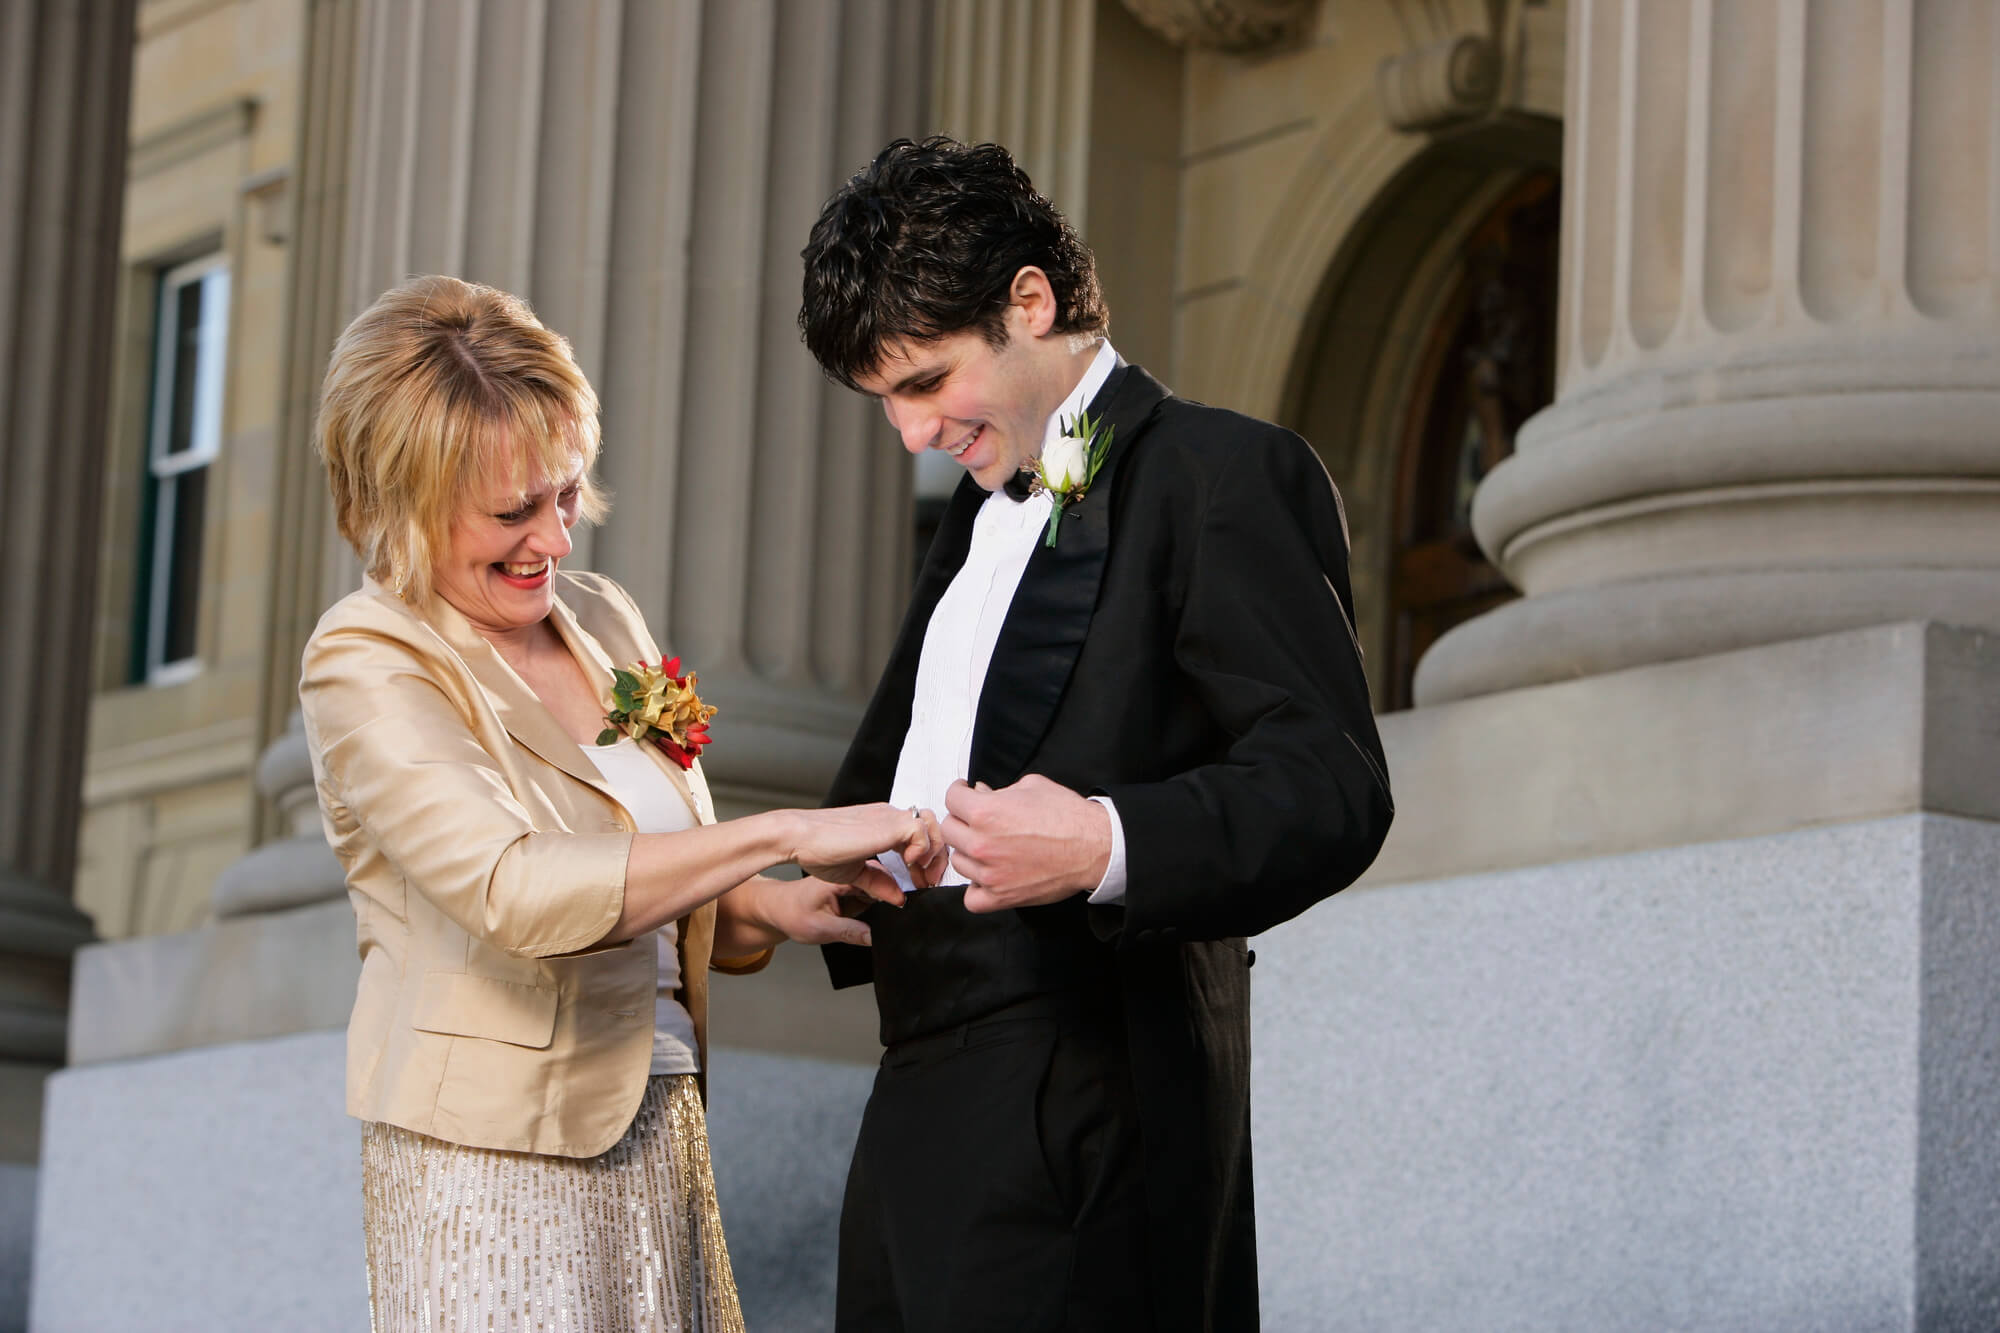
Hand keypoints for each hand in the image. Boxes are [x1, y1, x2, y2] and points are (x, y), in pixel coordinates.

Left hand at [757, 875, 890, 946]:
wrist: (778, 909)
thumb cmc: (792, 914)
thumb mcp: (819, 928)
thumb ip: (849, 932)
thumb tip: (874, 937)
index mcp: (840, 877)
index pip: (875, 879)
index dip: (891, 893)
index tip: (902, 907)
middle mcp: (849, 875)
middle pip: (883, 880)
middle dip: (895, 894)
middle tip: (901, 915)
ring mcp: (853, 882)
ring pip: (882, 888)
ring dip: (890, 899)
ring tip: (894, 916)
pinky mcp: (854, 890)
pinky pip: (876, 895)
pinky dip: (882, 903)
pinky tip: (883, 915)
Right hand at [791, 803, 947, 903]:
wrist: (798, 838)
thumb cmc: (816, 851)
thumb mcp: (855, 873)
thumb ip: (879, 883)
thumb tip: (899, 898)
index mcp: (881, 824)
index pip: (919, 834)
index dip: (926, 859)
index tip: (920, 882)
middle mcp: (888, 816)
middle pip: (931, 827)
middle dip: (936, 857)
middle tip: (928, 882)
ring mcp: (889, 817)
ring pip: (931, 824)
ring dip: (932, 851)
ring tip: (920, 874)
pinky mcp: (888, 823)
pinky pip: (920, 830)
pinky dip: (921, 849)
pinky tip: (908, 864)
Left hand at [943, 775, 1110, 913]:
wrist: (1093, 847)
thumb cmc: (1067, 817)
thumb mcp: (1031, 786)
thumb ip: (999, 790)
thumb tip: (981, 793)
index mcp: (986, 812)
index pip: (951, 798)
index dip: (960, 792)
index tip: (965, 794)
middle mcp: (982, 844)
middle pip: (949, 829)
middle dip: (963, 820)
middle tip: (978, 819)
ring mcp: (990, 873)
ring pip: (958, 861)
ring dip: (969, 852)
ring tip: (989, 847)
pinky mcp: (1001, 896)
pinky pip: (971, 898)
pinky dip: (976, 888)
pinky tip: (988, 875)